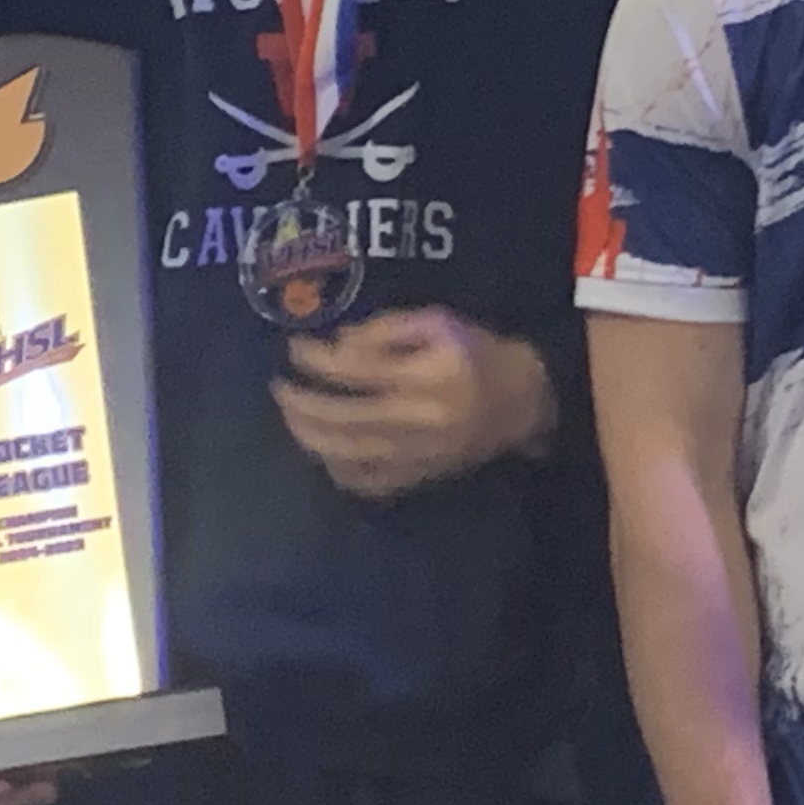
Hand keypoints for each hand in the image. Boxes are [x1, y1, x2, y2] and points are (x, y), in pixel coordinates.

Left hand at [271, 310, 555, 501]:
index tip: (293, 349)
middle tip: (280, 387)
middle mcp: (417, 421)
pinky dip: (337, 468)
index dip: (315, 361)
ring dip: (309, 437)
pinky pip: (367, 483)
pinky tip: (322, 449)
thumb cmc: (478, 352)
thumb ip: (385, 330)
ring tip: (292, 417)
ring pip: (347, 456)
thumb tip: (335, 346)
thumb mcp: (438, 321)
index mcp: (424, 377)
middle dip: (301, 404)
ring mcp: (417, 456)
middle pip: (341, 420)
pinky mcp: (419, 477)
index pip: (354, 372)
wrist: (523, 402)